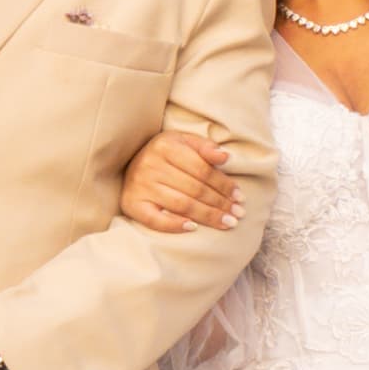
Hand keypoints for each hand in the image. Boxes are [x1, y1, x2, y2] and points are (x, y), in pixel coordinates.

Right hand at [119, 119, 239, 234]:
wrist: (128, 161)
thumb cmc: (164, 153)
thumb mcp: (184, 141)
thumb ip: (205, 147)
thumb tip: (225, 157)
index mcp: (165, 146)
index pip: (202, 170)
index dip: (224, 184)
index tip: (239, 197)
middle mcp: (150, 164)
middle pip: (195, 189)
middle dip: (220, 203)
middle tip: (238, 214)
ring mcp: (140, 186)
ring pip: (181, 204)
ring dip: (207, 216)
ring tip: (227, 223)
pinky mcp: (132, 204)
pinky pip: (155, 219)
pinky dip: (174, 225)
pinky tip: (193, 228)